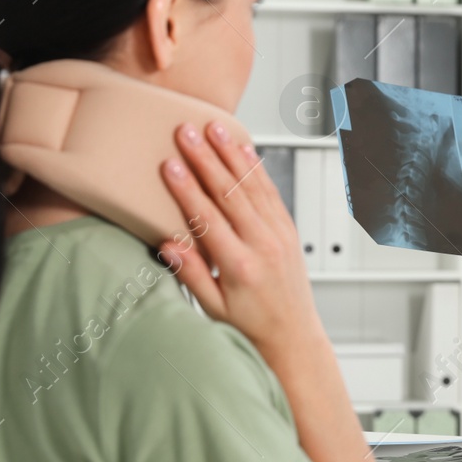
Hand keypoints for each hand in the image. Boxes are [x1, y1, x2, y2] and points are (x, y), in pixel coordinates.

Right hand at [157, 121, 324, 359]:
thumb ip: (192, 274)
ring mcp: (279, 234)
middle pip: (230, 193)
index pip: (208, 219)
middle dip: (205, 158)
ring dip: (231, 154)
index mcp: (239, 266)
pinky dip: (256, 167)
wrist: (293, 335)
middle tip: (186, 132)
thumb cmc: (250, 325)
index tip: (169, 165)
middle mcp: (263, 245)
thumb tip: (168, 245)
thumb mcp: (213, 308)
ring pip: (252, 185)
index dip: (186, 190)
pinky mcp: (288, 229)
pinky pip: (270, 191)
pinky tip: (243, 148)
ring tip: (213, 127)